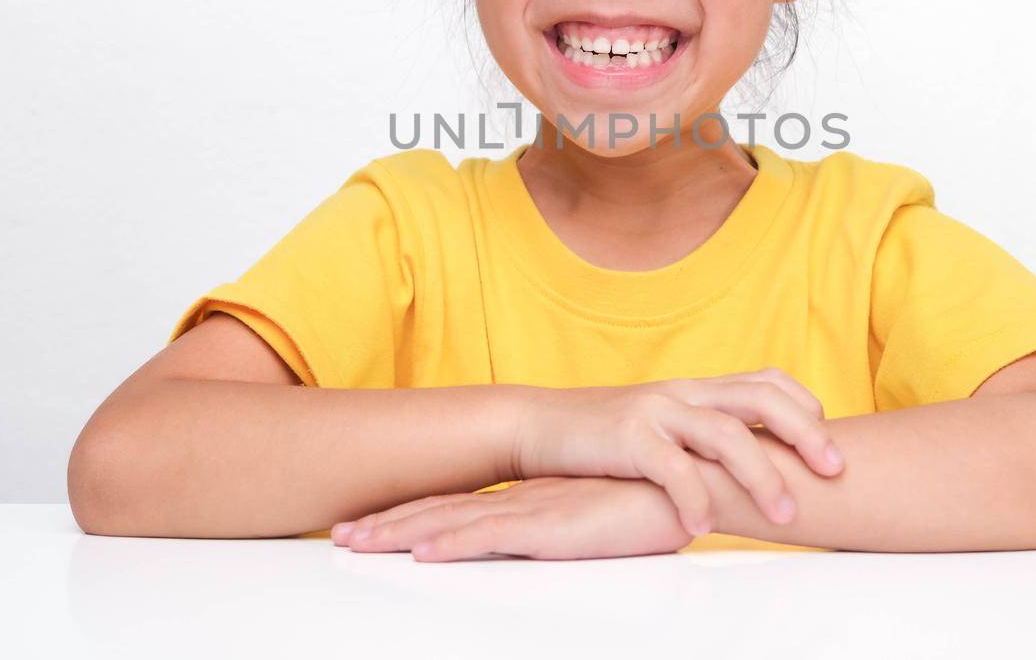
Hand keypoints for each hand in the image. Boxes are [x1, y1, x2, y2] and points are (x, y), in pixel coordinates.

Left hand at [329, 476, 693, 560]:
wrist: (695, 481)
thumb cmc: (657, 499)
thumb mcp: (603, 512)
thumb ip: (573, 520)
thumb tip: (552, 536)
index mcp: (533, 496)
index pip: (459, 506)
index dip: (412, 515)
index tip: (373, 524)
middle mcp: (524, 499)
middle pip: (440, 511)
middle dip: (387, 525)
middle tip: (340, 535)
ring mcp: (535, 510)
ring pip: (451, 523)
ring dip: (399, 534)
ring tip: (355, 543)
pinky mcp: (555, 526)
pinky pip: (492, 537)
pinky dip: (452, 543)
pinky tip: (421, 553)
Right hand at [512, 367, 844, 536]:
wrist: (540, 425)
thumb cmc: (608, 436)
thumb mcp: (664, 424)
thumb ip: (704, 434)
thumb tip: (755, 462)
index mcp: (698, 388)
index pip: (767, 380)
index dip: (805, 407)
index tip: (828, 443)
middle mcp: (684, 392)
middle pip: (761, 397)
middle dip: (805, 433)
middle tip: (834, 471)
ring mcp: (657, 411)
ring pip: (725, 433)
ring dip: (761, 475)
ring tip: (784, 515)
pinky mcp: (627, 437)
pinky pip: (671, 467)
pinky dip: (694, 497)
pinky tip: (703, 526)